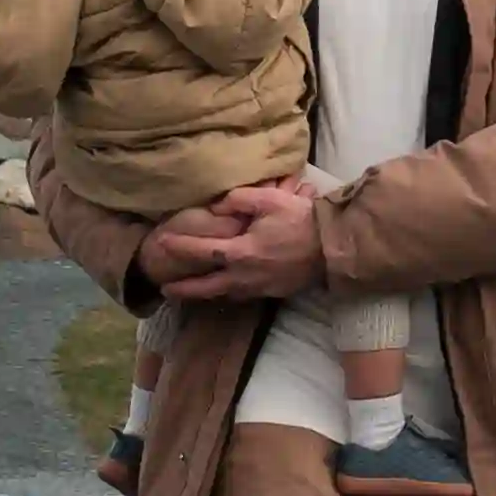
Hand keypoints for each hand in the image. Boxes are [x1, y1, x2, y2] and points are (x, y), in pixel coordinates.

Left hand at [159, 178, 327, 300]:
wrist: (332, 247)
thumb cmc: (300, 220)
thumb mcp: (269, 200)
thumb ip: (238, 200)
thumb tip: (216, 206)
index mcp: (241, 252)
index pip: (202, 251)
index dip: (181, 247)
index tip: (164, 243)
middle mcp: (245, 275)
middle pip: (207, 287)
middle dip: (185, 289)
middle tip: (166, 289)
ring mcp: (259, 287)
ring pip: (225, 294)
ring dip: (206, 293)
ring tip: (190, 291)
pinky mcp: (272, 293)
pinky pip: (243, 295)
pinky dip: (228, 293)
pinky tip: (225, 288)